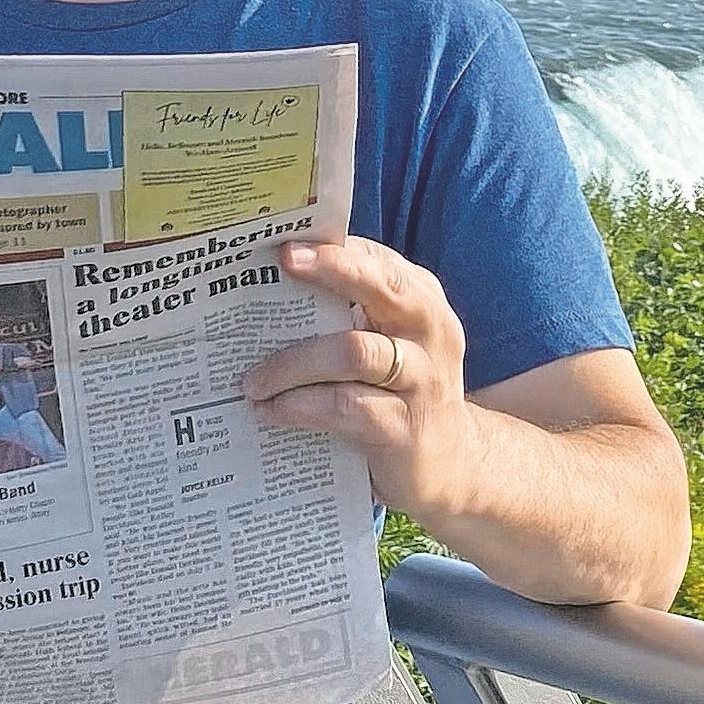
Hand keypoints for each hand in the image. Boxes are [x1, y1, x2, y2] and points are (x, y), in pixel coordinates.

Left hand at [240, 236, 479, 517]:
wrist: (453, 465)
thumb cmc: (402, 393)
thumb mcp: (386, 345)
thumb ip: (347, 316)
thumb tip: (267, 292)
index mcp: (420, 300)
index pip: (375, 259)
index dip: (330, 246)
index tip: (283, 238)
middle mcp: (429, 331)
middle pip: (380, 287)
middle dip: (330, 268)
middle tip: (282, 262)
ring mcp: (422, 380)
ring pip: (352, 352)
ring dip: (292, 363)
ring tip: (251, 380)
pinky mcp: (405, 428)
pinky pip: (345, 406)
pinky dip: (300, 406)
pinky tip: (270, 411)